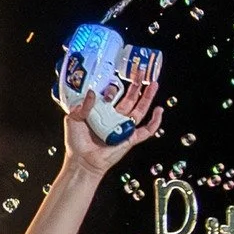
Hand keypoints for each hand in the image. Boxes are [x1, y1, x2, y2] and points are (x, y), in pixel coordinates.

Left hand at [64, 58, 162, 175]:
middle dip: (137, 86)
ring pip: (140, 110)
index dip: (114, 88)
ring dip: (148, 97)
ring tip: (153, 84)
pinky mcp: (131, 138)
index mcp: (102, 113)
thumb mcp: (73, 119)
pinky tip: (159, 111)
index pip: (113, 96)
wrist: (82, 160)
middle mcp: (115, 119)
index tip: (115, 79)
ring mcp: (124, 128)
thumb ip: (83, 106)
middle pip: (130, 99)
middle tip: (141, 72)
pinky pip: (147, 130)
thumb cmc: (76, 143)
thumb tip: (93, 92)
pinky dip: (155, 121)